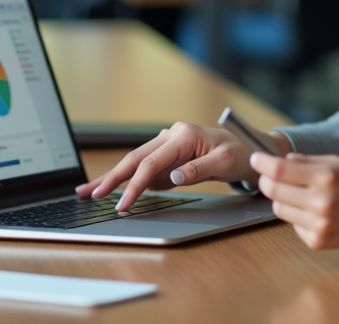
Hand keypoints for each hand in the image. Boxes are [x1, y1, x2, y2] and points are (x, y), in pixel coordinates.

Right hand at [75, 122, 260, 210]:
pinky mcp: (169, 156)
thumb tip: (172, 177)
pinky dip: (129, 180)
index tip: (122, 204)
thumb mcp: (223, 162)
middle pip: (135, 158)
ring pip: (136, 162)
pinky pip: (145, 169)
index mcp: (183, 135)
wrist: (249, 148)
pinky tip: (113, 189)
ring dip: (113, 177)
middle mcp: (171, 136)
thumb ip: (196, 169)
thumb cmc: (239, 153)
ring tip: (91, 190)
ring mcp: (168, 145)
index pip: (151, 162)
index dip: (134, 184)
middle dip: (111, 177)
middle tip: (89, 194)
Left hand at [251, 152, 338, 249]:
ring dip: (282, 199)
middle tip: (270, 175)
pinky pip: (292, 224)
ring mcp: (319, 225)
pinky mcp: (317, 242)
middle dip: (267, 180)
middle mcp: (322, 203)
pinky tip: (314, 212)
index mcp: (326, 177)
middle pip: (274, 191)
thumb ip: (305, 161)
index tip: (255, 158)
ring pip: (279, 208)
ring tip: (301, 195)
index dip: (262, 163)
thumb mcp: (335, 162)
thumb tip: (278, 160)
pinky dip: (297, 216)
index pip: (280, 171)